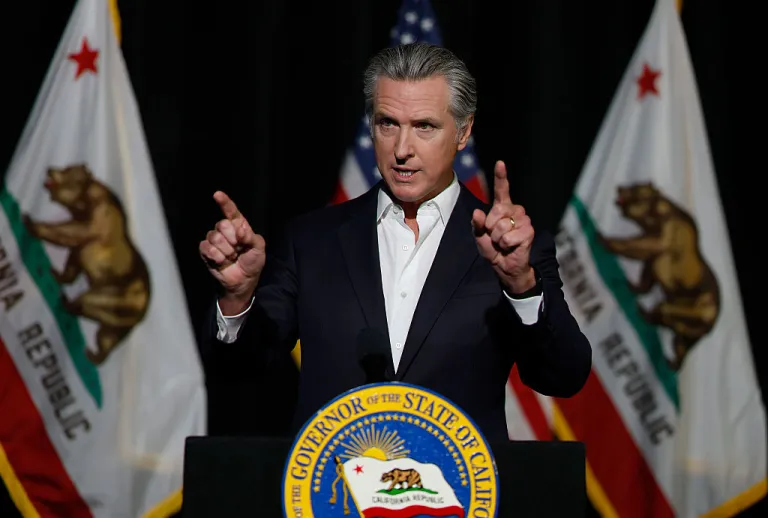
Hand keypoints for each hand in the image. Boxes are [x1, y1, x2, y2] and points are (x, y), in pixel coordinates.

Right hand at [199, 191, 265, 310]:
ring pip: (215, 237)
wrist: (244, 280)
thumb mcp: (259, 248)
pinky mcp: (205, 251)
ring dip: (226, 250)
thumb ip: (251, 237)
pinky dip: (217, 256)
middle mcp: (225, 231)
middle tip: (238, 249)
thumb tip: (240, 229)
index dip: (224, 202)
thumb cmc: (252, 262)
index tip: (217, 194)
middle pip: (222, 224)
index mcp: (238, 226)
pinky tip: (222, 261)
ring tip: (231, 257)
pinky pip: (207, 248)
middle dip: (232, 238)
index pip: (231, 211)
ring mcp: (214, 240)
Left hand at [471, 160, 536, 293]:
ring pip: (502, 225)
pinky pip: (508, 237)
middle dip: (490, 226)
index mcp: (502, 209)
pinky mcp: (529, 232)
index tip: (500, 163)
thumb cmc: (493, 250)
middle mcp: (515, 211)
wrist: (505, 267)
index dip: (501, 177)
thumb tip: (477, 212)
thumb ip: (477, 225)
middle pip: (497, 210)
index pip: (501, 190)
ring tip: (503, 243)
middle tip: (495, 237)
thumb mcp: (480, 237)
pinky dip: (505, 245)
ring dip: (498, 239)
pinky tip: (511, 247)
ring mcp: (524, 220)